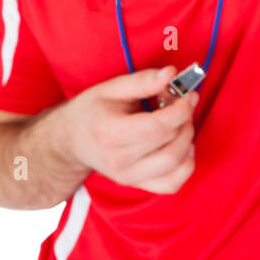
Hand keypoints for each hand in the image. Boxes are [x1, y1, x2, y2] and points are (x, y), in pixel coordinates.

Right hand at [57, 65, 198, 194]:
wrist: (70, 141)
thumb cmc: (91, 112)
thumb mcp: (110, 88)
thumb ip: (142, 81)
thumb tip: (171, 74)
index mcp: (110, 134)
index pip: (157, 128)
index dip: (181, 111)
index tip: (189, 95)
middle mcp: (120, 161)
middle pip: (170, 145)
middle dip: (185, 121)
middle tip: (181, 105)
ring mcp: (129, 177)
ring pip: (176, 165)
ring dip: (187, 140)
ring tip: (180, 124)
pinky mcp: (137, 184)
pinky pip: (172, 184)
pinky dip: (185, 165)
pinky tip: (180, 147)